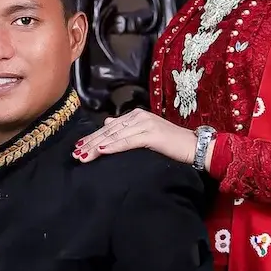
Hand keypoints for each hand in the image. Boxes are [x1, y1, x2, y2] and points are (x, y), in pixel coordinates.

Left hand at [72, 109, 196, 164]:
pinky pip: (128, 141)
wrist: (194, 146)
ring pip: (115, 136)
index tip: (79, 147)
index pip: (109, 128)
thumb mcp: (146, 133)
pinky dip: (114, 146)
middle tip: (76, 153)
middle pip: (109, 131)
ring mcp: (145, 124)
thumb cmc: (171, 144)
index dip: (93, 137)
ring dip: (97, 146)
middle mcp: (138, 116)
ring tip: (83, 155)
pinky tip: (102, 150)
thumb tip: (108, 122)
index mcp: (136, 116)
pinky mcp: (151, 134)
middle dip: (91, 142)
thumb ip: (126, 128)